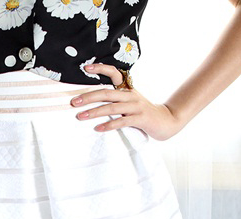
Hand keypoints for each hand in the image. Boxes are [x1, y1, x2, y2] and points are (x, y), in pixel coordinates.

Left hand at [70, 63, 185, 140]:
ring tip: (80, 116)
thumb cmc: (143, 113)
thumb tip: (92, 102)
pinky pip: (122, 122)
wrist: (166, 122)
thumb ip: (115, 100)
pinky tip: (98, 128)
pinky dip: (109, 125)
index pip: (114, 73)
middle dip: (88, 97)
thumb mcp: (130, 103)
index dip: (100, 69)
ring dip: (94, 112)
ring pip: (112, 107)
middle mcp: (131, 95)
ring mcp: (136, 107)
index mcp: (127, 89)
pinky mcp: (140, 119)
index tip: (85, 68)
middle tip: (73, 102)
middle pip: (106, 93)